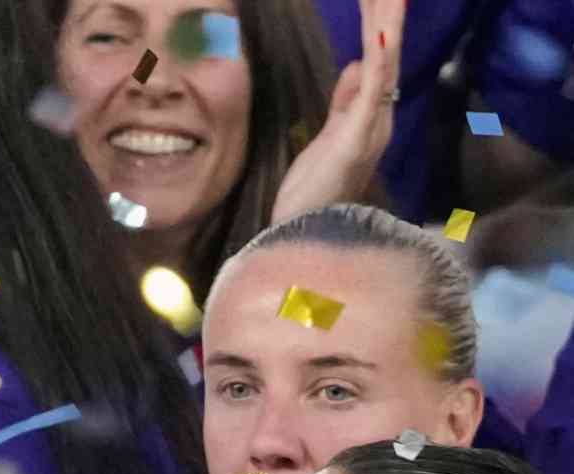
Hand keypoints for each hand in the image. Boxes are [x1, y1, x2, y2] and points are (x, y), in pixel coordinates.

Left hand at [270, 0, 401, 221]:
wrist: (306, 232)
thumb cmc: (314, 190)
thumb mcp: (328, 135)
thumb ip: (343, 101)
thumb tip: (354, 64)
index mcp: (369, 115)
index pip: (377, 58)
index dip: (379, 23)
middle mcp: (378, 117)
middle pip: (385, 53)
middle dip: (387, 14)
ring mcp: (371, 126)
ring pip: (383, 64)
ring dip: (387, 25)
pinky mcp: (357, 137)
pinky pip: (371, 92)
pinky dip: (377, 61)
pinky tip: (381, 35)